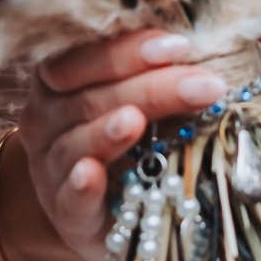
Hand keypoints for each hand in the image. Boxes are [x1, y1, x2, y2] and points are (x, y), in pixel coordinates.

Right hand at [11, 28, 226, 260]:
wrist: (108, 215)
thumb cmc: (127, 144)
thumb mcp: (137, 101)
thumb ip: (158, 74)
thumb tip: (213, 51)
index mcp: (60, 80)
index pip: (88, 55)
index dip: (130, 49)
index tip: (181, 46)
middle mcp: (46, 119)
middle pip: (93, 97)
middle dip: (151, 88)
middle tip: (204, 86)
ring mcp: (51, 168)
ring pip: (76, 144)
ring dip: (107, 131)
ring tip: (136, 120)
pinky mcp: (65, 214)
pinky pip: (69, 197)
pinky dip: (80, 185)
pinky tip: (91, 174)